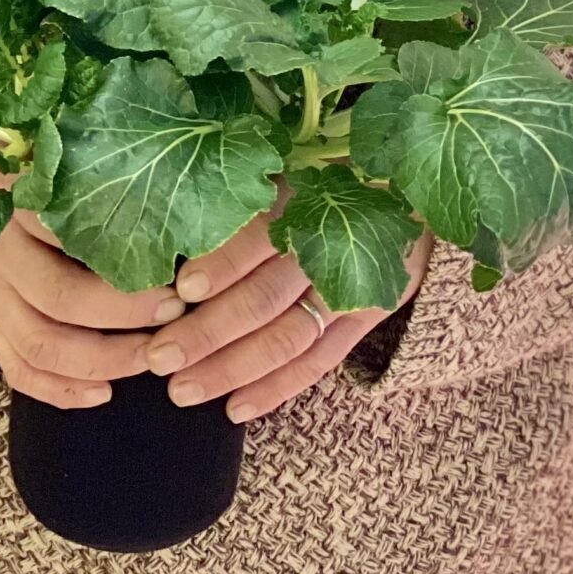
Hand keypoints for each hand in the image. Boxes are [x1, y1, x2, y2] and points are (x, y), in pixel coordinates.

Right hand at [0, 139, 187, 409]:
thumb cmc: (16, 157)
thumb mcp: (43, 146)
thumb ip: (87, 160)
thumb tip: (163, 172)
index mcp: (14, 199)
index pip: (69, 236)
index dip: (121, 258)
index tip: (173, 265)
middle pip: (59, 297)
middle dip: (123, 314)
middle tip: (174, 311)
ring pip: (39, 344)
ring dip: (100, 360)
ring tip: (151, 357)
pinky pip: (16, 368)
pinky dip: (58, 389)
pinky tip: (103, 393)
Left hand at [143, 185, 432, 424]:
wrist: (411, 192)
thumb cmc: (328, 175)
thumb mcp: (294, 165)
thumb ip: (246, 192)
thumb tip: (176, 220)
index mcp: (306, 200)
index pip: (262, 235)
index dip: (225, 262)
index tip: (182, 289)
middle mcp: (329, 248)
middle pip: (266, 297)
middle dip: (210, 332)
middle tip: (161, 357)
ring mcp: (352, 289)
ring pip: (288, 338)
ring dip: (234, 368)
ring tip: (184, 390)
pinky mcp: (368, 317)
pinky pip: (320, 362)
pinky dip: (278, 387)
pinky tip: (236, 408)